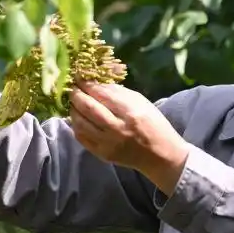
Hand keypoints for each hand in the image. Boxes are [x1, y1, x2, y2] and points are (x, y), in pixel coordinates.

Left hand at [69, 82, 190, 194]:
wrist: (160, 156)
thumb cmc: (153, 124)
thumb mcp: (141, 102)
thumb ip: (118, 91)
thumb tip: (96, 81)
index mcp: (130, 112)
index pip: (102, 94)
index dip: (87, 84)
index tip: (79, 77)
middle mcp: (117, 128)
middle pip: (88, 107)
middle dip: (76, 94)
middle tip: (72, 87)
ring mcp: (108, 143)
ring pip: (80, 123)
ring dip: (73, 109)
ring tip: (73, 102)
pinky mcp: (102, 154)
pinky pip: (81, 137)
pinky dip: (76, 125)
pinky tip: (77, 118)